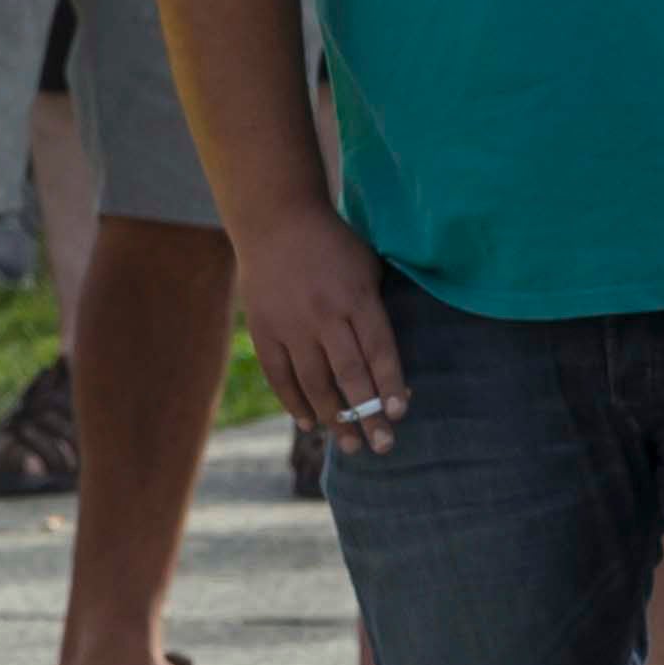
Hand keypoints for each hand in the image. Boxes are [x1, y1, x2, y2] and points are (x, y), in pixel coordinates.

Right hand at [233, 192, 411, 454]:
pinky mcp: (264, 329)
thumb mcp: (367, 266)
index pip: (378, 350)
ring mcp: (291, 324)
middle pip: (350, 374)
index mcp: (356, 295)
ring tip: (349, 445)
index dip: (389, 385)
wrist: (275, 218)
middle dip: (367, 414)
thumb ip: (375, 311)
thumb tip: (388, 370)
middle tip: (382, 445)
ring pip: (314, 382)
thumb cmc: (332, 244)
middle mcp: (324, 313)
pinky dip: (294, 402)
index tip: (399, 414)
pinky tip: (308, 423)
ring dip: (333, 417)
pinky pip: (280, 376)